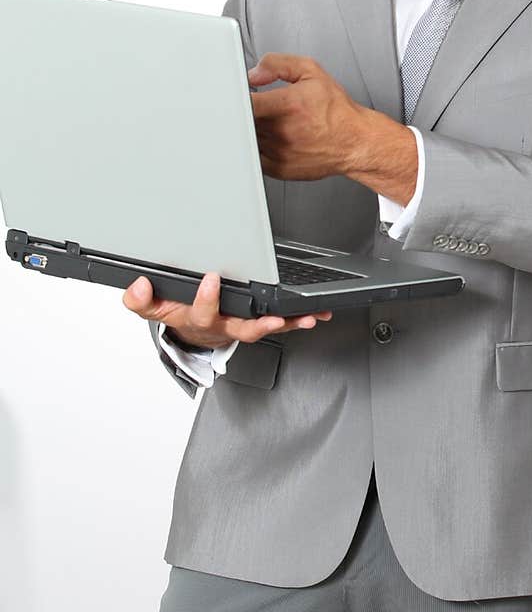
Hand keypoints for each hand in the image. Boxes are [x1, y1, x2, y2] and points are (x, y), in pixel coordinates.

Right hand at [122, 271, 331, 348]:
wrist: (192, 333)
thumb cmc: (178, 312)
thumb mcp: (154, 307)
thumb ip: (141, 299)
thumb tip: (137, 287)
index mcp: (197, 320)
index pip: (200, 314)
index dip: (206, 299)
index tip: (211, 279)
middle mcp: (223, 326)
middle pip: (240, 328)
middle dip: (256, 324)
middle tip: (270, 318)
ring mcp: (242, 326)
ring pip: (265, 328)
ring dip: (286, 324)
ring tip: (304, 318)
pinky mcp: (258, 323)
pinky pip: (279, 322)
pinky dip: (297, 319)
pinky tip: (314, 313)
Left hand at [249, 54, 369, 181]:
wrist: (354, 141)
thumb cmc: (336, 111)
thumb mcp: (312, 72)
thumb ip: (278, 64)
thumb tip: (254, 73)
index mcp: (288, 105)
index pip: (245, 102)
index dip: (236, 96)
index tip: (238, 94)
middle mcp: (282, 131)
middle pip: (242, 121)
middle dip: (244, 112)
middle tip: (258, 106)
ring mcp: (279, 152)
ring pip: (246, 139)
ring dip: (250, 130)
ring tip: (271, 122)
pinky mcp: (278, 169)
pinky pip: (254, 157)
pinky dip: (256, 147)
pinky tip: (272, 138)